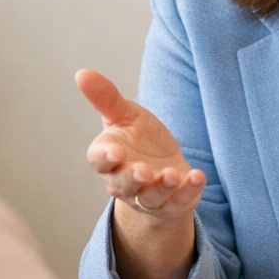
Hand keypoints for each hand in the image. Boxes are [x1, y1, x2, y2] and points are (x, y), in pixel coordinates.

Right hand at [76, 69, 205, 220]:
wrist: (163, 167)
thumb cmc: (138, 139)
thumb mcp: (124, 115)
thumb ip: (105, 98)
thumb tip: (81, 73)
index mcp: (108, 159)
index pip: (100, 161)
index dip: (106, 158)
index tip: (116, 152)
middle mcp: (124, 183)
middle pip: (123, 185)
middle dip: (133, 178)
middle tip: (143, 170)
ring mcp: (148, 197)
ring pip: (150, 197)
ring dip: (161, 187)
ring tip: (173, 175)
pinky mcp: (172, 205)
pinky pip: (179, 202)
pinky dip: (188, 192)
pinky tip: (197, 176)